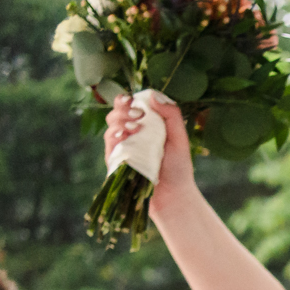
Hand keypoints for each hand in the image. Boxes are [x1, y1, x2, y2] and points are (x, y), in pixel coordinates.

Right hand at [104, 92, 195, 212]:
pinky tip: (123, 135)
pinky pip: (109, 145)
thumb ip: (171, 114)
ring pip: (111, 126)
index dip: (126, 99)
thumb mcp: (179, 137)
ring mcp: (121, 148)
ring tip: (135, 125)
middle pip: (115, 113)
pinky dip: (114, 136)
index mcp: (144, 125)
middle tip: (137, 114)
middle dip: (122, 108)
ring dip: (120, 121)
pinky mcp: (116, 162)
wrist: (174, 194)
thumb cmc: (178, 167)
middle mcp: (130, 134)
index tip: (133, 99)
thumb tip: (153, 95)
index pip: (128, 106)